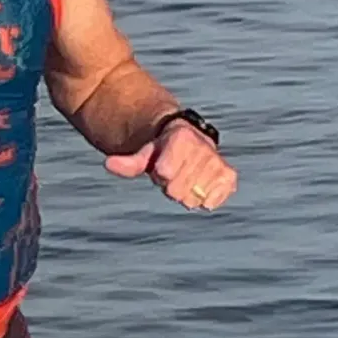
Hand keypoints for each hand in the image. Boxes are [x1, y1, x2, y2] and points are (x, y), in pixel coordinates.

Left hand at [106, 122, 237, 211]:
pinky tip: (201, 189)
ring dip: (186, 193)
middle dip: (171, 185)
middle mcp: (203, 147)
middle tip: (174, 173)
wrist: (190, 141)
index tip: (161, 165)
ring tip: (186, 178)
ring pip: (193, 197)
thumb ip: (128, 162)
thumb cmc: (162, 150)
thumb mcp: (145, 153)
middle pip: (176, 189)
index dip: (160, 173)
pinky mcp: (228, 177)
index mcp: (182, 136)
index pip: (165, 172)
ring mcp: (217, 162)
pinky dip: (206, 200)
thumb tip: (108, 163)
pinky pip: (214, 200)